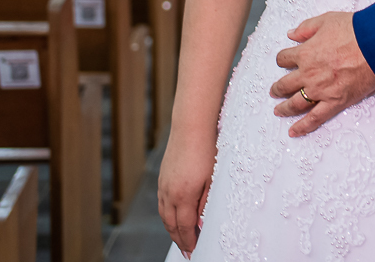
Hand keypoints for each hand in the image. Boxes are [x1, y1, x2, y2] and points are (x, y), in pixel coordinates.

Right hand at [157, 131, 213, 257]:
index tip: (193, 251)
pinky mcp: (162, 177)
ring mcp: (163, 185)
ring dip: (171, 229)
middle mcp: (169, 192)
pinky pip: (161, 203)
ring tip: (180, 238)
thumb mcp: (212, 179)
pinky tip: (172, 216)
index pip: (184, 227)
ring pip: (164, 215)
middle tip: (187, 251)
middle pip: (171, 224)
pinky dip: (166, 215)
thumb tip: (201, 223)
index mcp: (183, 195)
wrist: (191, 126)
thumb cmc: (207, 149)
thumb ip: (205, 204)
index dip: (189, 241)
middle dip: (179, 240)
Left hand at [270, 11, 374, 136]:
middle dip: (277, 88)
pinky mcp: (335, 102)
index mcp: (305, 53)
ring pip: (295, 103)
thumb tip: (291, 34)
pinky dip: (303, 127)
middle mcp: (308, 74)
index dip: (282, 60)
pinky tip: (294, 132)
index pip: (284, 59)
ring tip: (279, 111)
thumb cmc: (354, 30)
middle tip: (274, 91)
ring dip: (285, 108)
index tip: (284, 61)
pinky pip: (315, 118)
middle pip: (285, 84)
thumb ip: (306, 28)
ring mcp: (320, 90)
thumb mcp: (326, 20)